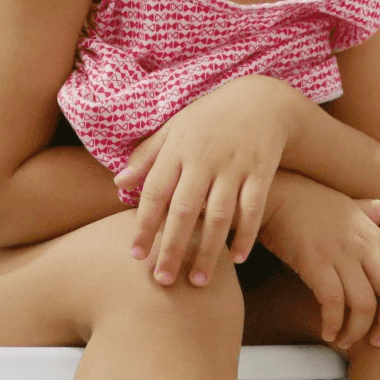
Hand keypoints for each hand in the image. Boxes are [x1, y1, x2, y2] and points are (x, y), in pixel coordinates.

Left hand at [116, 75, 300, 287]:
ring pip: (219, 216)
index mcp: (179, 148)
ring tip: (197, 281)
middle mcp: (205, 159)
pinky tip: (237, 258)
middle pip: (184, 211)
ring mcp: (235, 166)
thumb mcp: (174, 127)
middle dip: (172, 248)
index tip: (136, 255)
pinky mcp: (261, 171)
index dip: (144, 225)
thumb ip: (146, 156)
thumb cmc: (209, 117)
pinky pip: (253, 210)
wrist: (261, 98)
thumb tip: (118, 183)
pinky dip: (245, 235)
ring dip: (208, 251)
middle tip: (162, 281)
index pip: (155, 192)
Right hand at [260, 174, 379, 351]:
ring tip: (347, 341)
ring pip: (364, 303)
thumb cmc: (315, 203)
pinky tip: (328, 333)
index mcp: (375, 233)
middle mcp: (363, 244)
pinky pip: (332, 302)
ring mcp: (340, 253)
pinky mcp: (315, 262)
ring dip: (358, 330)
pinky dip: (333, 323)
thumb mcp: (353, 204)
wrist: (279, 194)